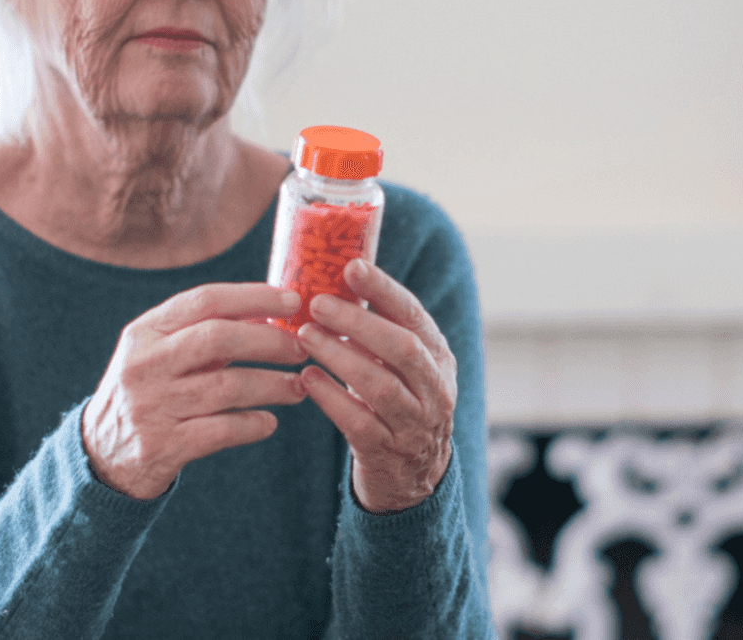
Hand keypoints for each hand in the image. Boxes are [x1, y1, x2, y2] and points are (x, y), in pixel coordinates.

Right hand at [82, 283, 308, 499]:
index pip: (204, 301)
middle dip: (269, 341)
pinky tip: (268, 423)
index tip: (291, 301)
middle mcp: (145, 365)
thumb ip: (202, 331)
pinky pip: (223, 431)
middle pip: (219, 338)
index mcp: (144, 332)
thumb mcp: (158, 353)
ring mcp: (152, 407)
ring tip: (297, 387)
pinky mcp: (163, 447)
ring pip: (228, 387)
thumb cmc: (147, 392)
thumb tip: (268, 312)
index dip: (253, 297)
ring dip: (273, 385)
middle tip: (300, 348)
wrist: (101, 454)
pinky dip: (253, 425)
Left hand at [296, 259, 456, 512]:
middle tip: (316, 304)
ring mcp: (414, 423)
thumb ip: (377, 331)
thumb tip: (328, 280)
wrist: (413, 477)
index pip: (414, 315)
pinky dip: (330, 397)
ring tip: (305, 336)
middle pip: (401, 348)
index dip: (383, 289)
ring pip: (380, 386)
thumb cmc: (396, 403)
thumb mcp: (400, 366)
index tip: (351, 266)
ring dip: (339, 357)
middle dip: (358, 322)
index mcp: (438, 357)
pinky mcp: (387, 452)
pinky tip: (306, 378)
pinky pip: (358, 422)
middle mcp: (434, 388)